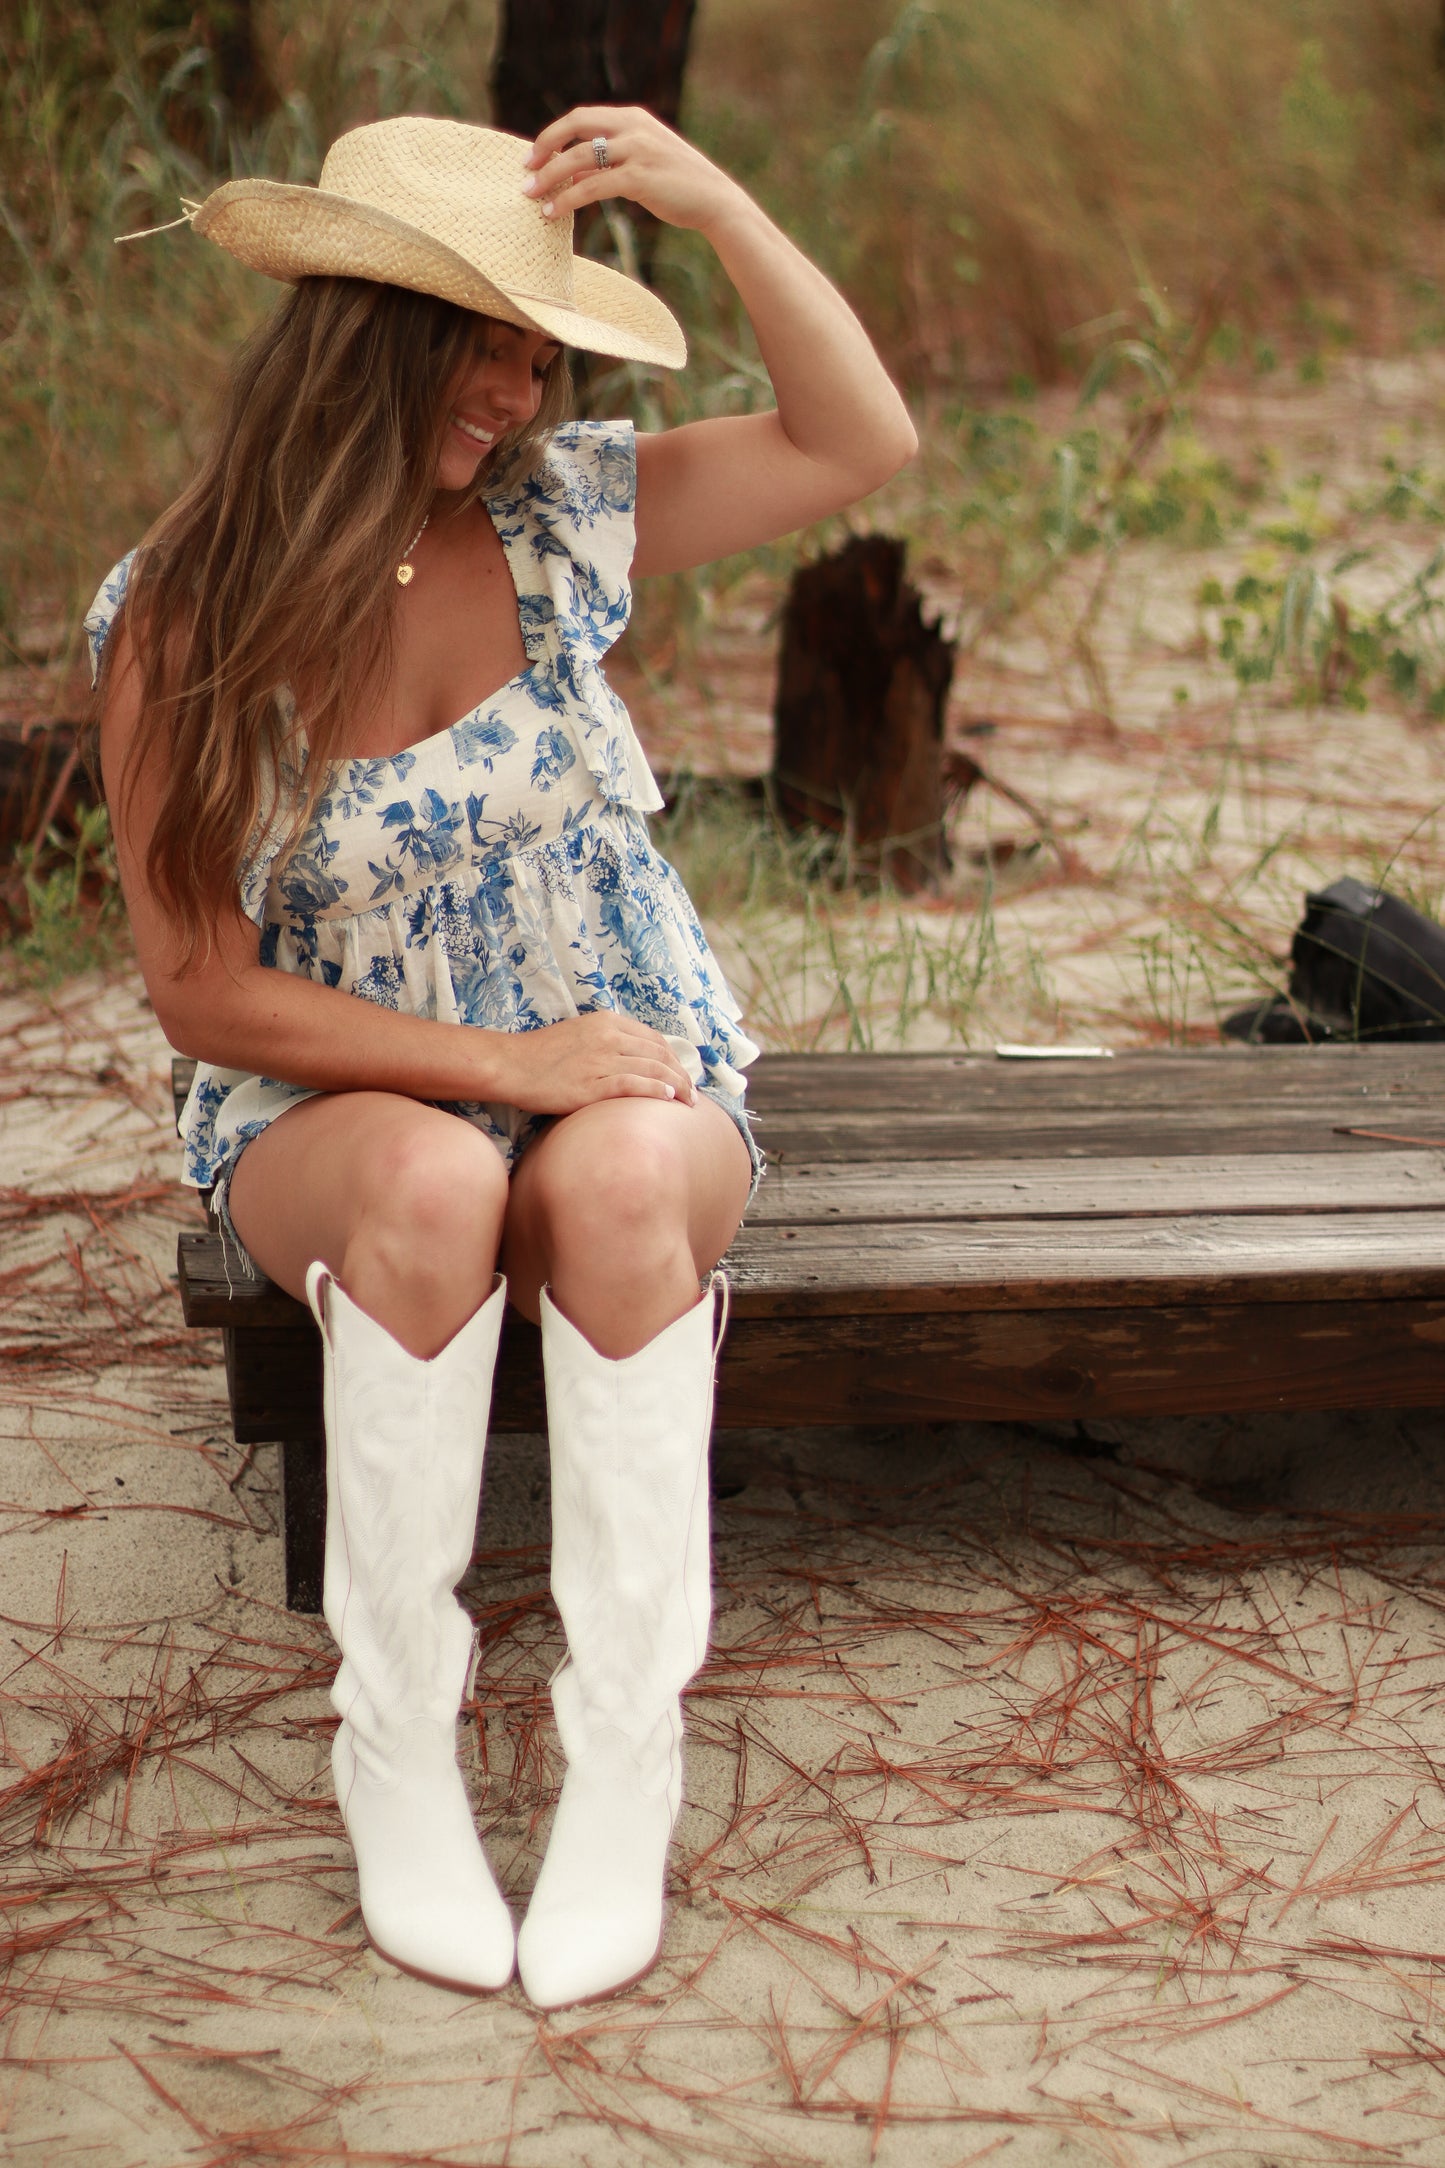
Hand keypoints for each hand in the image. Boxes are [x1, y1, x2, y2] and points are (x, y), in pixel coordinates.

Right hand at [485, 1010, 697, 1114]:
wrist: (512, 1065)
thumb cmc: (542, 1054)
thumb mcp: (580, 1034)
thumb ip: (608, 1040)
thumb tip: (634, 1057)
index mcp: (607, 1022)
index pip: (655, 1039)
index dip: (674, 1059)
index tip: (682, 1075)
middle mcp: (609, 1037)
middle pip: (660, 1055)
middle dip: (682, 1076)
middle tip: (693, 1095)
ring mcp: (601, 1061)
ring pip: (653, 1070)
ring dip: (677, 1087)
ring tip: (688, 1103)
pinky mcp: (592, 1084)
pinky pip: (633, 1086)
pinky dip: (655, 1091)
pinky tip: (668, 1098)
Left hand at [523, 105, 749, 236]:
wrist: (715, 201)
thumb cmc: (677, 186)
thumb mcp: (641, 166)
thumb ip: (608, 166)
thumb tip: (570, 177)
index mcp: (633, 118)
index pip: (582, 117)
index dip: (553, 134)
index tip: (534, 155)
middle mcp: (633, 128)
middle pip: (575, 126)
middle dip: (545, 146)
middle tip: (526, 170)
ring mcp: (637, 151)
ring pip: (579, 158)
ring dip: (551, 177)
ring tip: (532, 196)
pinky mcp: (639, 178)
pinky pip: (593, 187)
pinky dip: (568, 199)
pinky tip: (554, 212)